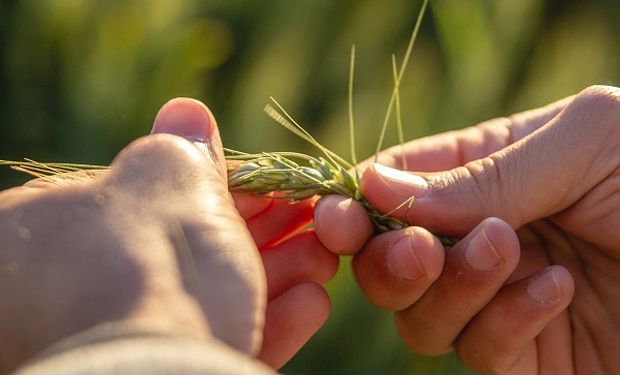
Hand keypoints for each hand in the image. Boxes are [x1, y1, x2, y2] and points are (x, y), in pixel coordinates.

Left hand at [0, 98, 335, 372]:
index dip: (223, 188)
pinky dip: (268, 324)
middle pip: (190, 252)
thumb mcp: (171, 181)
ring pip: (212, 302)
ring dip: (278, 276)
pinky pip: (216, 344)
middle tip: (314, 220)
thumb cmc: (155, 260)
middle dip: (265, 235)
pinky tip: (312, 304)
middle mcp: (74, 290)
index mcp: (51, 231)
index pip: (149, 198)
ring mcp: (118, 337)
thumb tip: (186, 110)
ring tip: (326, 259)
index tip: (277, 188)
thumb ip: (183, 148)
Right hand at [315, 85, 619, 373]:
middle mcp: (486, 234)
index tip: (337, 215)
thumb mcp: (581, 143)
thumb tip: (375, 184)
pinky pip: (479, 350)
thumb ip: (478, 175)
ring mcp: (501, 298)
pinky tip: (557, 290)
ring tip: (505, 252)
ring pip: (422, 312)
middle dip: (387, 257)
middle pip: (391, 258)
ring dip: (450, 287)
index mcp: (491, 172)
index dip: (358, 201)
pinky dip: (505, 321)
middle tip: (413, 251)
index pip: (398, 186)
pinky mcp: (528, 357)